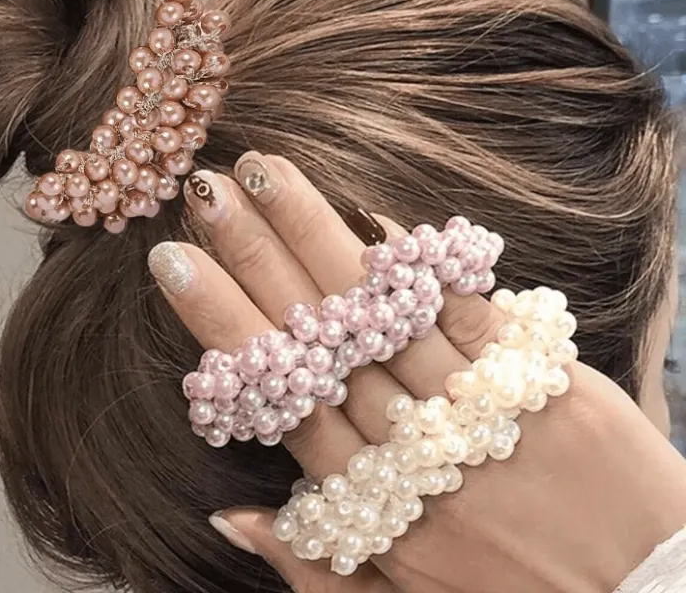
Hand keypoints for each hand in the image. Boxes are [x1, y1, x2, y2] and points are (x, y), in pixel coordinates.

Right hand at [147, 152, 685, 592]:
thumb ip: (312, 562)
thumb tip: (230, 516)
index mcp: (376, 512)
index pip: (280, 399)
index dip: (223, 323)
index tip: (175, 261)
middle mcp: (420, 457)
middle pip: (321, 343)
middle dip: (255, 257)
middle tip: (206, 190)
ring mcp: (486, 415)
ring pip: (385, 316)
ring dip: (320, 236)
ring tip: (265, 174)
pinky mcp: (552, 384)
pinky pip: (472, 313)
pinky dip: (423, 265)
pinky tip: (373, 217)